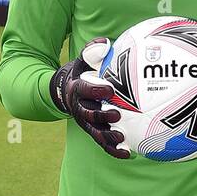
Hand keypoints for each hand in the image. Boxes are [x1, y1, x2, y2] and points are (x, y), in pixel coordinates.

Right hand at [48, 38, 129, 158]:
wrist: (67, 91)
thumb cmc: (82, 71)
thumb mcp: (83, 58)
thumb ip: (93, 50)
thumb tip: (106, 43)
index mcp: (76, 89)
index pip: (84, 90)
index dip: (95, 90)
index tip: (109, 89)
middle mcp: (79, 108)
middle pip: (88, 115)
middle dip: (102, 116)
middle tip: (117, 114)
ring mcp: (86, 122)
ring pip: (95, 132)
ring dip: (108, 137)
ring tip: (121, 138)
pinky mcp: (93, 132)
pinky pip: (103, 143)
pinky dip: (114, 150)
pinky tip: (129, 153)